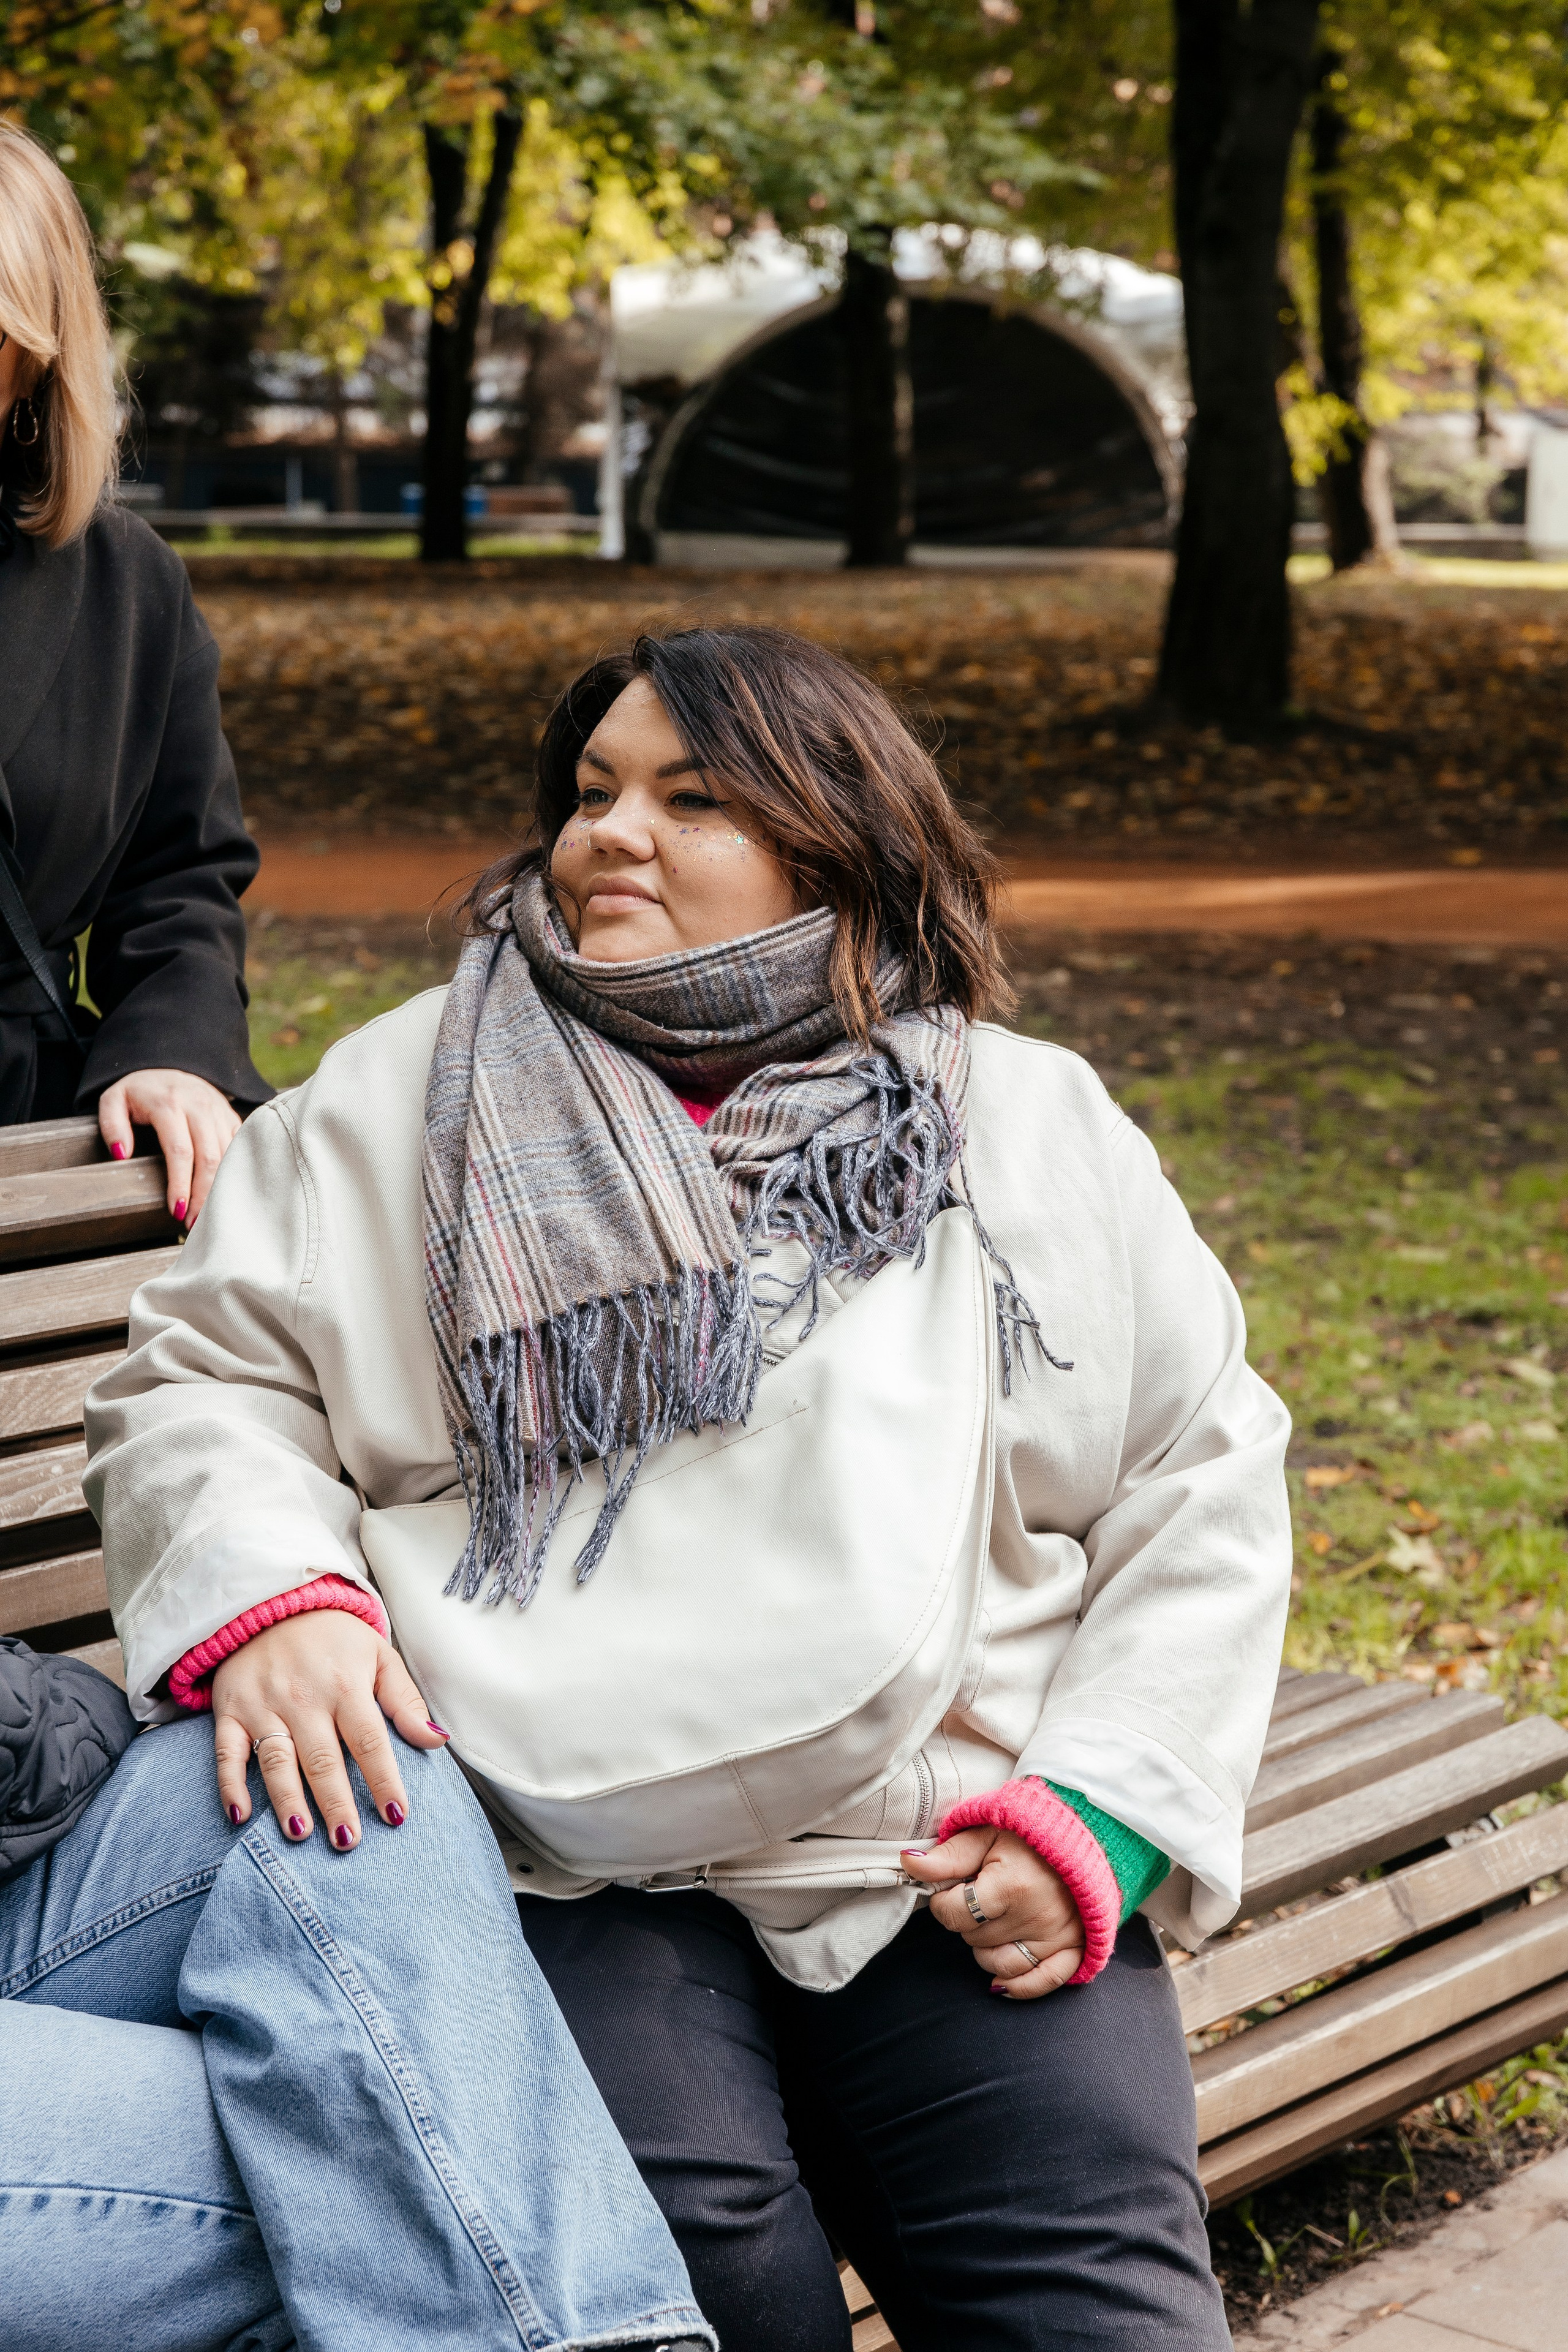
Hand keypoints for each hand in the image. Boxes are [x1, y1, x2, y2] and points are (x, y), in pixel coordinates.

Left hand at [98, 1067, 240, 1225]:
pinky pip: (240, 1148)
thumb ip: (112, 1126)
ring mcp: (219, 1111)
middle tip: (194, 1224)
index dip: (180, 1184)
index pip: (180, 1150)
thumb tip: (120, 1155)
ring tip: (210, 1216)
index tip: (177, 1210)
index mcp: (169, 1104)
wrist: (168, 1064)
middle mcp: (199, 1106)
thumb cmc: (138, 1091)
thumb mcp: (113, 1100)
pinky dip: (236, 1173)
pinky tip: (226, 1195)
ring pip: (228, 1155)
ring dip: (221, 1189)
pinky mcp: (232, 1117)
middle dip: (203, 1195)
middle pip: (209, 1157)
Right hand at [212, 1610, 448, 1849]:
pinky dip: (230, 1785)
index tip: (397, 1816)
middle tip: (348, 1842)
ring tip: (300, 1835)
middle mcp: (304, 1698)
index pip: (369, 1741)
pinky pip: (227, 1753)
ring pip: (276, 1761)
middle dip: (336, 1803)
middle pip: (323, 1759)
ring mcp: (264, 1706)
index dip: (384, 1780)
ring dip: (287, 1801)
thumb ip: (405, 1701)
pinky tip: (240, 1816)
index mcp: (346, 1686)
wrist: (273, 1603)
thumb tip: (437, 1741)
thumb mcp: (380, 1656)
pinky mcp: (230, 1711)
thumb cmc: (335, 1638)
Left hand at [901, 1824, 1085, 1998]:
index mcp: (1012, 1885)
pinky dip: (1019, 1987)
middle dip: (966, 1920)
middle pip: (974, 1938)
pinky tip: (1000, 1981)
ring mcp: (1058, 1936)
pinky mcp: (1075, 1947)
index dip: (943, 1902)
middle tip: (977, 1897)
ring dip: (985, 1948)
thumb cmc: (1030, 1832)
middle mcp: (1036, 1917)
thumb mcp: (986, 1834)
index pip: (955, 1913)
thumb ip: (948, 1855)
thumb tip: (907, 1862)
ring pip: (1000, 1965)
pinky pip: (1042, 1983)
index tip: (950, 1889)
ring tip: (990, 1922)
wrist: (1086, 1832)